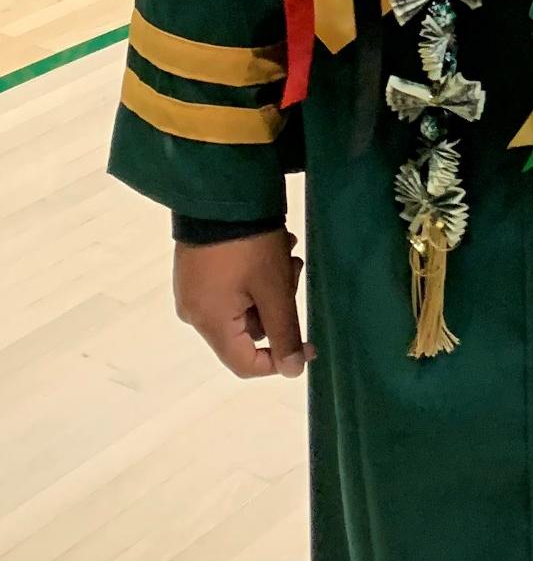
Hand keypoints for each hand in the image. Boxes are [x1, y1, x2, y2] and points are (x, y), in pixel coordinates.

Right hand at [173, 228, 315, 378]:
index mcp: (209, 323)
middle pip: (248, 330)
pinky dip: (255, 273)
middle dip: (278, 305)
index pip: (246, 364)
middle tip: (294, 269)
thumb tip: (293, 371)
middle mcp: (195, 311)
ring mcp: (194, 288)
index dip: (281, 360)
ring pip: (244, 304)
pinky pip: (231, 286)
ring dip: (271, 284)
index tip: (310, 344)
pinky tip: (272, 244)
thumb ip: (284, 334)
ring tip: (285, 249)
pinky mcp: (197, 268)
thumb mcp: (274, 290)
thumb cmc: (248, 245)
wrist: (219, 189)